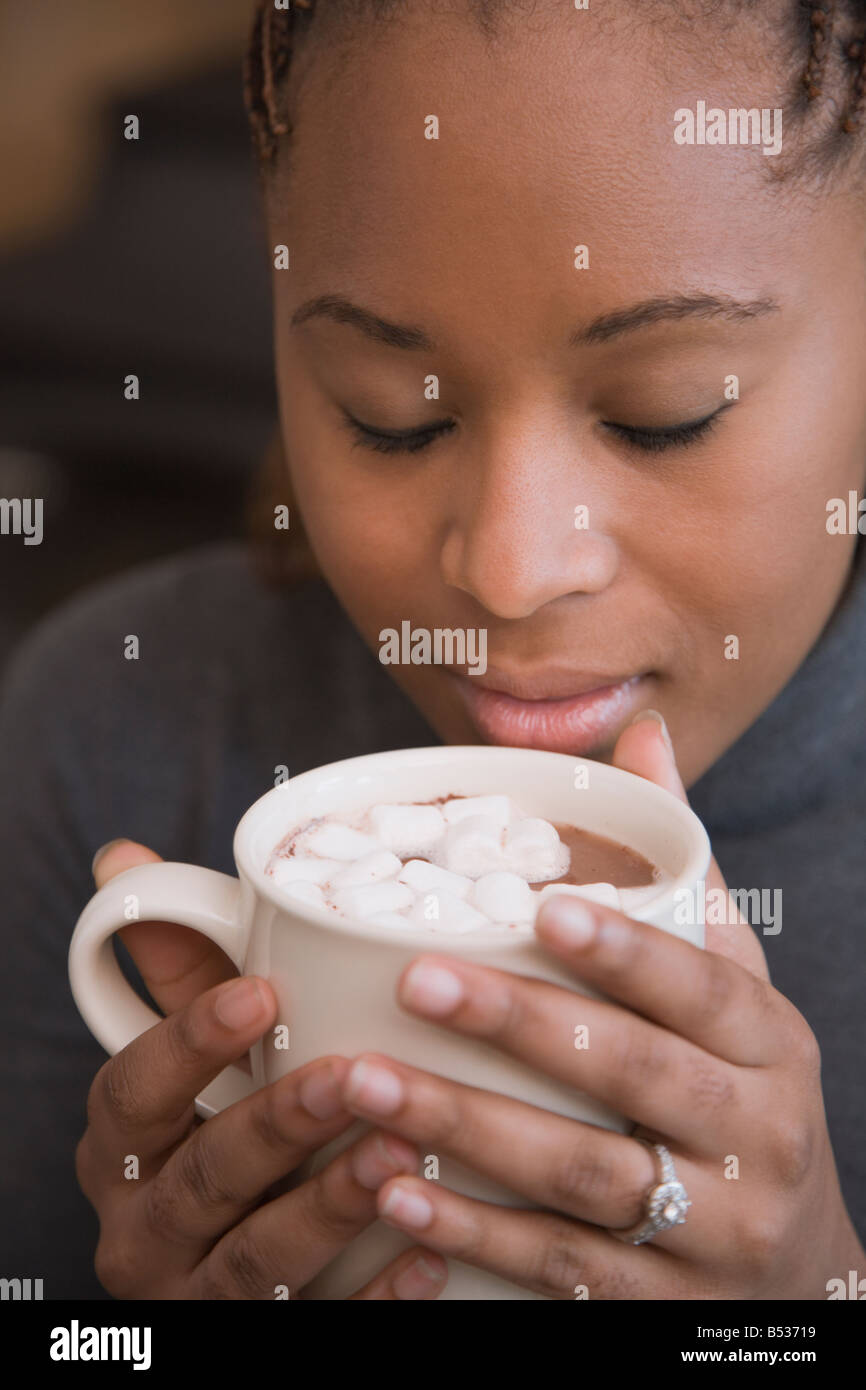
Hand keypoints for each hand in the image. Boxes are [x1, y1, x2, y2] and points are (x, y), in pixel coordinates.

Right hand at [76, 841, 446, 1299]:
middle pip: (203, 1177)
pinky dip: (373, 1295)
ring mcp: (197, 1295)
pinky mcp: (258, 1344)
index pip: (131, 1093)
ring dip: (331, 1207)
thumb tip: (121, 859)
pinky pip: (315, 1329)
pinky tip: (433, 1251)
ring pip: (256, 1262)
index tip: (260, 991)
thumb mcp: (195, 1057)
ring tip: (402, 1154)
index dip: (189, 1043)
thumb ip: (174, 971)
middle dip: (278, 1124)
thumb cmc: (220, 1127)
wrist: (229, 1269)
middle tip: (357, 1074)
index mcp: (125, 1146)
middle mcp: (145, 1226)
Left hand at [332, 717, 865, 1298]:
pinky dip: (474, 1235)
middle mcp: (755, 1137)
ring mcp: (714, 1234)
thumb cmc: (739, 1094)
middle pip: (633, 1077)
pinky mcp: (662, 1313)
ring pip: (584, 1179)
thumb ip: (679, 873)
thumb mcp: (734, 987)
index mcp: (769, 1043)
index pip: (701, 986)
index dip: (625, 950)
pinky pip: (563, 1272)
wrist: (799, 1275)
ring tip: (367, 1083)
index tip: (542, 907)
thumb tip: (637, 737)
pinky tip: (392, 1193)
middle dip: (521, 1027)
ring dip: (468, 1131)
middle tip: (415, 979)